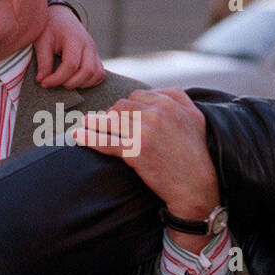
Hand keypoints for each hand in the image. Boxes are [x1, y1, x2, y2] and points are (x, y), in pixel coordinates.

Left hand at [34, 3, 105, 88]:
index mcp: (74, 38)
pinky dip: (90, 82)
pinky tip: (75, 81)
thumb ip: (43, 61)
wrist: (60, 15)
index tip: (44, 83)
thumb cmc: (49, 27)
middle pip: (87, 71)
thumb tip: (42, 80)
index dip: (57, 78)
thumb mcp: (42, 41)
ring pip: (97, 74)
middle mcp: (88, 45)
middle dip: (70, 83)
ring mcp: (94, 51)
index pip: (70, 65)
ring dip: (81, 84)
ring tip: (64, 83)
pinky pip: (100, 74)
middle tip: (54, 84)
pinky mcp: (96, 56)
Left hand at [71, 86, 219, 224]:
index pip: (136, 96)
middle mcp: (155, 113)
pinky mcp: (134, 151)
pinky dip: (89, 137)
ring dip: (96, 122)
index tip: (121, 115)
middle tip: (106, 124)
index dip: (127, 107)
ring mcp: (143, 131)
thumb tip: (157, 90)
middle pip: (121, 106)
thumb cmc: (197, 151)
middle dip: (112, 114)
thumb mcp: (195, 116)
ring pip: (111, 121)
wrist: (196, 184)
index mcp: (168, 102)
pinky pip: (106, 141)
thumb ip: (178, 96)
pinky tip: (77, 135)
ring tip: (85, 124)